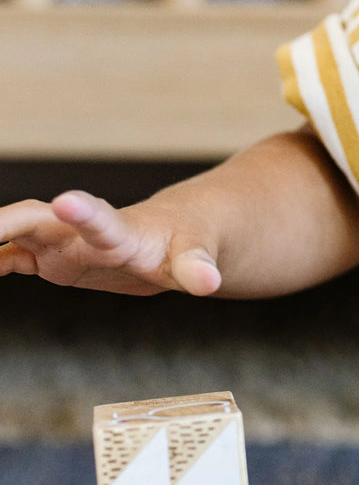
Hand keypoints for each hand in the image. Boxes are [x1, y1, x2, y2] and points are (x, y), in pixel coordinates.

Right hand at [0, 190, 220, 295]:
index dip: (85, 214)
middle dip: (4, 223)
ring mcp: (65, 240)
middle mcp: (84, 230)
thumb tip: (212, 283)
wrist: (176, 231)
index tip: (67, 202)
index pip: (102, 220)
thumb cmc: (189, 241)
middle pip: (36, 218)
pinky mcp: (54, 255)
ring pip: (14, 232)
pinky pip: (9, 256)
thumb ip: (198, 267)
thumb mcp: (197, 257)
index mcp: (123, 232)